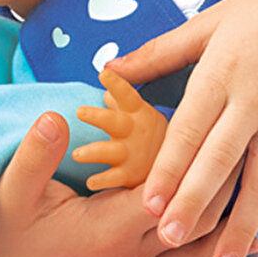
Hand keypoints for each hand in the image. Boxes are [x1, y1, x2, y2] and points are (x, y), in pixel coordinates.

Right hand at [0, 111, 230, 256]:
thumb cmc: (4, 238)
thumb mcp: (11, 194)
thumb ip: (35, 156)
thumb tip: (54, 117)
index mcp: (109, 228)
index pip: (171, 195)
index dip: (199, 165)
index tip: (224, 127)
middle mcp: (134, 252)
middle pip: (202, 223)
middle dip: (232, 188)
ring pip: (205, 251)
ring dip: (234, 220)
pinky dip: (219, 241)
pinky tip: (247, 226)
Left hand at [73, 67, 166, 189]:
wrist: (180, 171)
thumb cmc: (157, 136)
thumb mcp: (143, 112)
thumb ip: (123, 99)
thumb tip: (106, 85)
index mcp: (139, 112)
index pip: (127, 96)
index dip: (117, 85)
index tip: (103, 75)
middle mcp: (138, 132)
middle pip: (117, 123)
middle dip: (99, 117)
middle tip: (80, 111)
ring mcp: (136, 155)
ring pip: (113, 152)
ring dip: (94, 151)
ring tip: (77, 154)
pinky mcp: (133, 177)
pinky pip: (116, 179)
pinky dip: (103, 179)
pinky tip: (90, 181)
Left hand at [108, 0, 257, 256]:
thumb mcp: (210, 22)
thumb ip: (159, 52)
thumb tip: (108, 70)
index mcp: (222, 73)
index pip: (189, 129)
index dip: (168, 169)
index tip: (147, 205)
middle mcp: (256, 101)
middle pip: (221, 162)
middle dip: (195, 205)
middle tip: (169, 240)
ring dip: (243, 225)